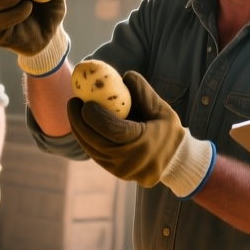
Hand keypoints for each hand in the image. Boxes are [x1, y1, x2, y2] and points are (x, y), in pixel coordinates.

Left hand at [67, 72, 213, 195]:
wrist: (177, 161)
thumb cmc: (169, 130)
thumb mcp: (161, 108)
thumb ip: (143, 92)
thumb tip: (125, 75)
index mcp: (142, 143)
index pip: (111, 129)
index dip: (93, 115)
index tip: (84, 101)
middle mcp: (130, 160)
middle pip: (96, 141)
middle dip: (79, 121)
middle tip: (72, 103)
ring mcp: (122, 170)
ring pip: (92, 150)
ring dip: (80, 131)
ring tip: (74, 112)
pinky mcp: (117, 174)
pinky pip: (97, 156)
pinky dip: (87, 140)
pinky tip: (83, 126)